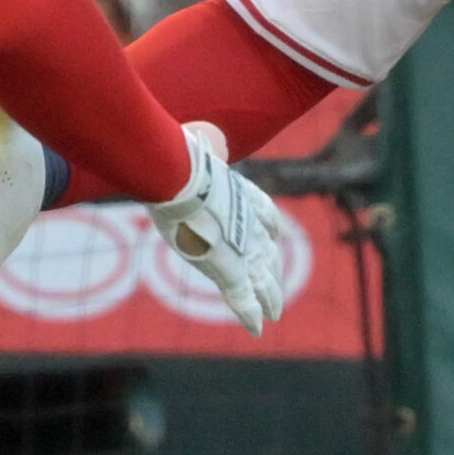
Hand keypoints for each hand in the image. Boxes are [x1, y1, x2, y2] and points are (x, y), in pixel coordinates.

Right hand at [148, 122, 288, 336]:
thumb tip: (190, 128)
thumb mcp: (191, 148)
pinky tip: (259, 326)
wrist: (177, 174)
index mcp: (237, 192)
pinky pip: (243, 297)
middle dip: (272, 269)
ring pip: (262, 277)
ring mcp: (240, 243)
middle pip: (266, 249)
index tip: (274, 233)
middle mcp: (246, 220)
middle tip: (278, 285)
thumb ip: (198, 144)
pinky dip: (251, 312)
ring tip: (276, 311)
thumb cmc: (175, 159)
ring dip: (270, 296)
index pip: (261, 210)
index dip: (268, 224)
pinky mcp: (230, 266)